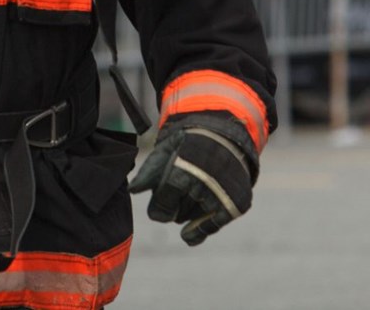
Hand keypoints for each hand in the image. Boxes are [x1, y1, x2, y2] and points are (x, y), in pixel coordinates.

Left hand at [128, 114, 255, 245]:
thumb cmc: (190, 144)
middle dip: (174, 206)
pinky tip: (188, 235)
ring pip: (192, 219)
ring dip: (187, 213)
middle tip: (180, 190)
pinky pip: (211, 228)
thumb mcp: (166, 149)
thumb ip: (148, 172)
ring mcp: (221, 196)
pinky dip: (199, 232)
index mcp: (183, 170)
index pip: (162, 206)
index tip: (159, 204)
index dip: (159, 206)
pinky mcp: (236, 205)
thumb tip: (133, 190)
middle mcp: (204, 185)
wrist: (226, 135)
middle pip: (176, 215)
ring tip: (192, 192)